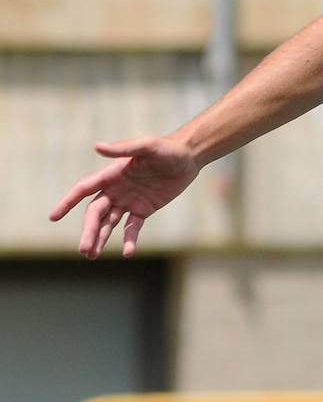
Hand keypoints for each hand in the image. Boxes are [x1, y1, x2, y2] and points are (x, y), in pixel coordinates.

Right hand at [49, 137, 200, 257]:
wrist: (189, 158)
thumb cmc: (168, 149)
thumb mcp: (147, 146)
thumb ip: (124, 148)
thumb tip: (97, 147)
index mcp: (111, 174)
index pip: (83, 189)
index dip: (68, 202)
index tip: (53, 216)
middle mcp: (115, 189)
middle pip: (95, 213)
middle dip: (89, 230)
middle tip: (84, 250)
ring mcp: (128, 200)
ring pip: (108, 223)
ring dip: (100, 238)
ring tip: (92, 255)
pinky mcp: (143, 209)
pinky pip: (132, 228)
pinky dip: (129, 239)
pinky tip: (127, 253)